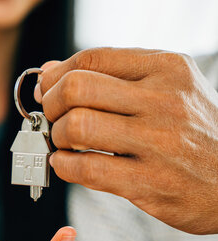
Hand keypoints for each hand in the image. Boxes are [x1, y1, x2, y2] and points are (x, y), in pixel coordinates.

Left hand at [36, 48, 217, 234]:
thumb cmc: (193, 133)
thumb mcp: (168, 89)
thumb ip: (113, 76)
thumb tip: (50, 71)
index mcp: (167, 68)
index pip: (91, 58)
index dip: (56, 75)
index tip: (47, 89)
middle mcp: (164, 100)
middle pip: (76, 88)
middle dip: (50, 105)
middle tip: (53, 118)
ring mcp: (158, 142)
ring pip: (77, 127)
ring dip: (57, 137)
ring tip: (64, 143)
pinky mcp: (149, 181)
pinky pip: (86, 169)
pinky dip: (64, 166)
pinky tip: (67, 164)